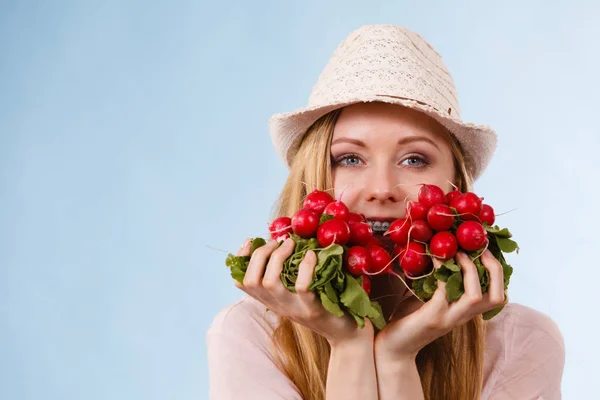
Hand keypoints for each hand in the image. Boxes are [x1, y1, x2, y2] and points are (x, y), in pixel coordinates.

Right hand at [233, 237, 373, 346]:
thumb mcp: (299, 292)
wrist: (347, 335)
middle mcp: (278, 305)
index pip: (241, 282)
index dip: (241, 259)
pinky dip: (305, 266)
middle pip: (251, 280)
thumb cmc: (325, 305)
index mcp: (271, 300)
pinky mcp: (314, 310)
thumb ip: (288, 274)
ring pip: (270, 283)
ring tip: (291, 244)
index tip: (252, 241)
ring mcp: (294, 309)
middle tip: (277, 242)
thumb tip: (282, 242)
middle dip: (260, 254)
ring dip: (278, 257)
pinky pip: (302, 287)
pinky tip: (312, 254)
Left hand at [374, 250, 507, 360]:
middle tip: (480, 248)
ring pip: (475, 296)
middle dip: (494, 269)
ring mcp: (449, 318)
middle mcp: (463, 317)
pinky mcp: (432, 317)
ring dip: (469, 269)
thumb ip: (439, 280)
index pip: (499, 297)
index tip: (485, 250)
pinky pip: (444, 290)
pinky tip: (434, 257)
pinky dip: (442, 270)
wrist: (394, 346)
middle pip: (498, 297)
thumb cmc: (409, 319)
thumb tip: (439, 250)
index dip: (498, 273)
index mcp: (466, 312)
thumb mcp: (429, 296)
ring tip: (458, 252)